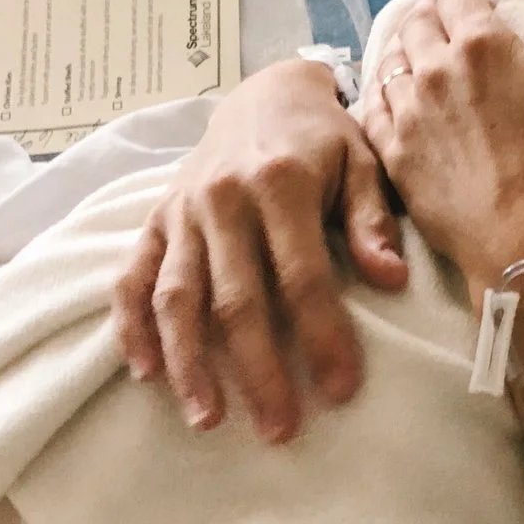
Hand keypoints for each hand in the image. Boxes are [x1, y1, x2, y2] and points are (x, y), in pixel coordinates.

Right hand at [110, 57, 406, 441]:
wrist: (266, 93)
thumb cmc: (325, 139)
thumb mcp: (364, 163)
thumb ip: (372, 220)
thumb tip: (391, 280)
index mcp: (282, 184)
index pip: (303, 276)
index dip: (322, 336)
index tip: (342, 390)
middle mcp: (224, 200)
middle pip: (236, 300)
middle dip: (257, 371)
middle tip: (279, 430)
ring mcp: (182, 212)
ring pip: (176, 297)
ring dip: (189, 363)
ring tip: (208, 419)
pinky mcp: (154, 221)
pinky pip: (132, 277)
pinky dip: (131, 326)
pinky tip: (143, 373)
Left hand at [360, 0, 523, 289]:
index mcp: (481, 43)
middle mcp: (433, 70)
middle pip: (418, 21)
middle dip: (434, 8)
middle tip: (449, 12)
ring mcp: (407, 114)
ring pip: (392, 61)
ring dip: (406, 47)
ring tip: (421, 50)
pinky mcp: (394, 155)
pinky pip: (374, 108)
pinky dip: (384, 91)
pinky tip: (395, 95)